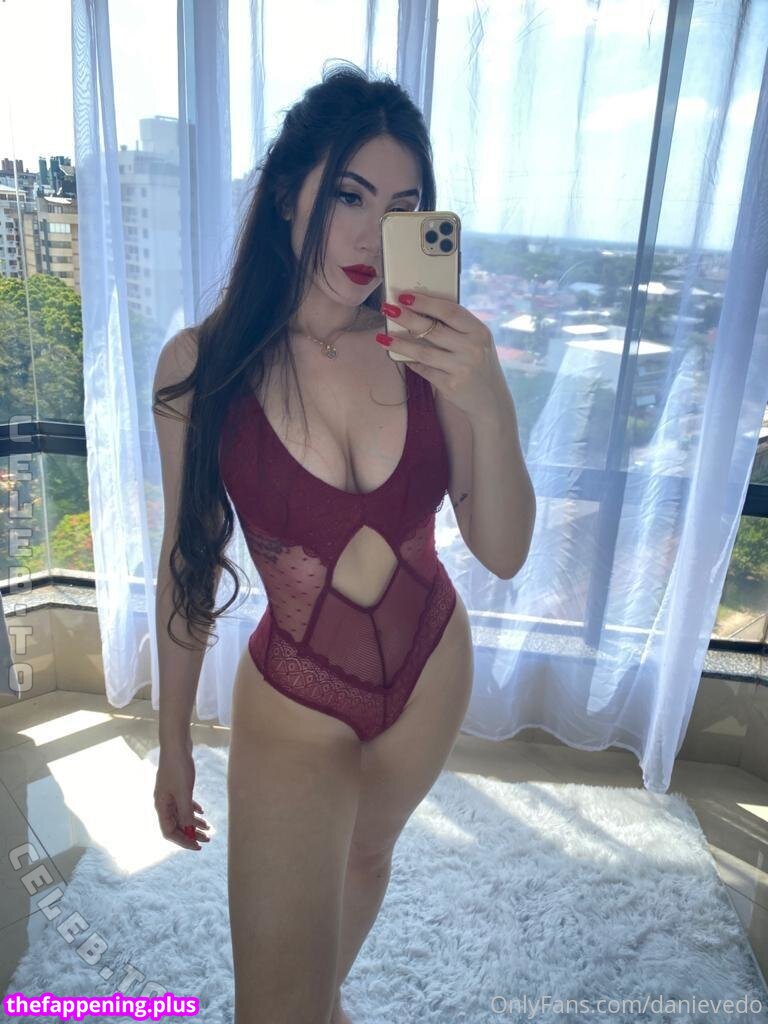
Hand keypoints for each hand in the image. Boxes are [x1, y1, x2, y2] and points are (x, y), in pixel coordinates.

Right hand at [154, 748, 210, 850]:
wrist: (176, 744)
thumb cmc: (178, 767)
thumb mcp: (184, 792)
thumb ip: (185, 812)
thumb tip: (189, 831)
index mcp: (162, 806)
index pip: (169, 832)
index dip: (183, 841)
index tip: (198, 846)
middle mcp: (164, 802)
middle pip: (176, 825)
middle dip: (191, 833)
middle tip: (208, 839)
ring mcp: (170, 794)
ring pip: (181, 814)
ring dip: (194, 822)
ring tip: (209, 827)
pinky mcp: (177, 786)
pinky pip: (184, 803)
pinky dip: (193, 810)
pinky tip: (202, 812)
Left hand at [380, 291, 509, 420]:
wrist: (492, 399)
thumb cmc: (479, 363)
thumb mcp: (476, 341)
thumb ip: (456, 327)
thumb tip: (418, 311)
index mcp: (479, 331)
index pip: (449, 311)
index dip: (425, 302)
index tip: (404, 296)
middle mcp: (472, 348)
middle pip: (432, 329)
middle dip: (407, 318)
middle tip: (387, 309)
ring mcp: (461, 368)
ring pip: (423, 352)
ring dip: (400, 343)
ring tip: (383, 337)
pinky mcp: (450, 385)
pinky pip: (424, 370)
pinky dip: (411, 363)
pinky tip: (400, 357)